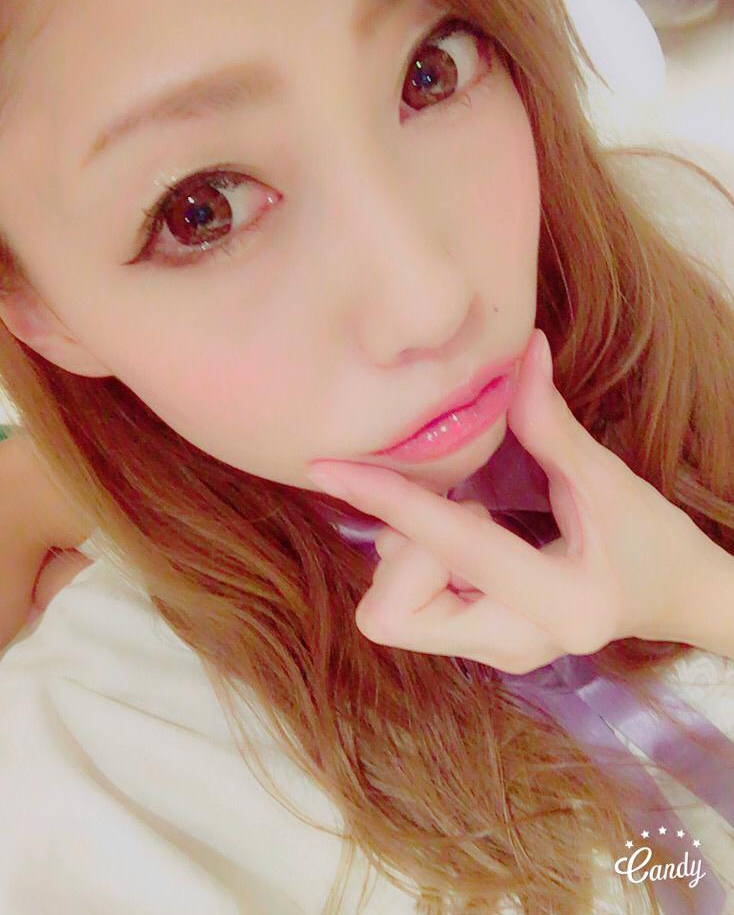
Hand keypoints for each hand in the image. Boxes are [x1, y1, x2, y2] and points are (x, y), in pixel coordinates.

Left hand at [307, 328, 715, 673]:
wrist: (675, 599)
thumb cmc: (652, 538)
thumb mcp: (608, 481)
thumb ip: (551, 423)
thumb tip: (522, 348)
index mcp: (558, 603)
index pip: (451, 545)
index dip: (387, 498)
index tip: (329, 467)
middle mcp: (515, 645)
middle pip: (391, 612)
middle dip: (403, 550)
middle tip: (465, 506)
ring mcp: (494, 657)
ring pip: (392, 613)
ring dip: (414, 554)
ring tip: (480, 522)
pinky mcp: (479, 649)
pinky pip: (411, 609)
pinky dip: (422, 565)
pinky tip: (471, 542)